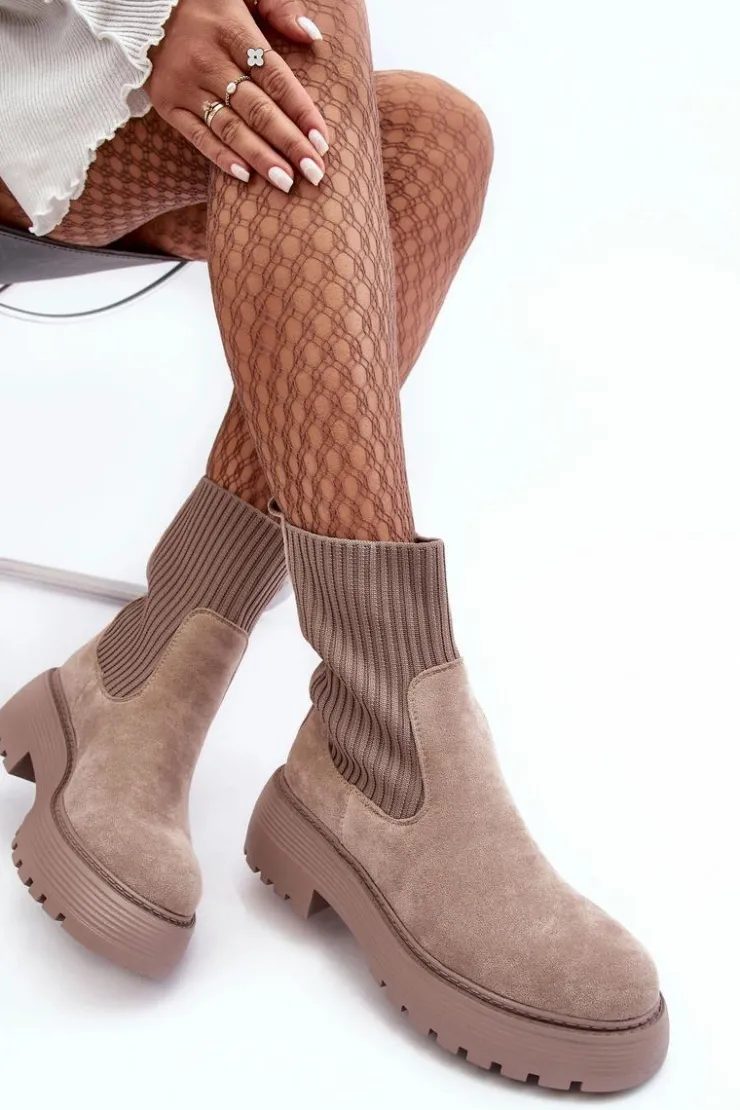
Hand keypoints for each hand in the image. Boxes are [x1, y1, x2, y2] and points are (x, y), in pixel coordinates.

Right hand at [147, 0, 328, 190]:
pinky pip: (198, 136)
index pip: (276, 77)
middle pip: (257, 109)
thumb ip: (279, 6)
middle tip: (315, 173)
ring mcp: (185, 84)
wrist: (139, 4)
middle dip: (289, 144)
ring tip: (287, 183)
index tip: (323, 141)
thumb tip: (312, 36)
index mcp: (232, 30)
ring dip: (261, 158)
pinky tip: (246, 177)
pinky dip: (221, 158)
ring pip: (230, 128)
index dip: (301, 111)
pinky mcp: (166, 102)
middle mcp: (208, 60)